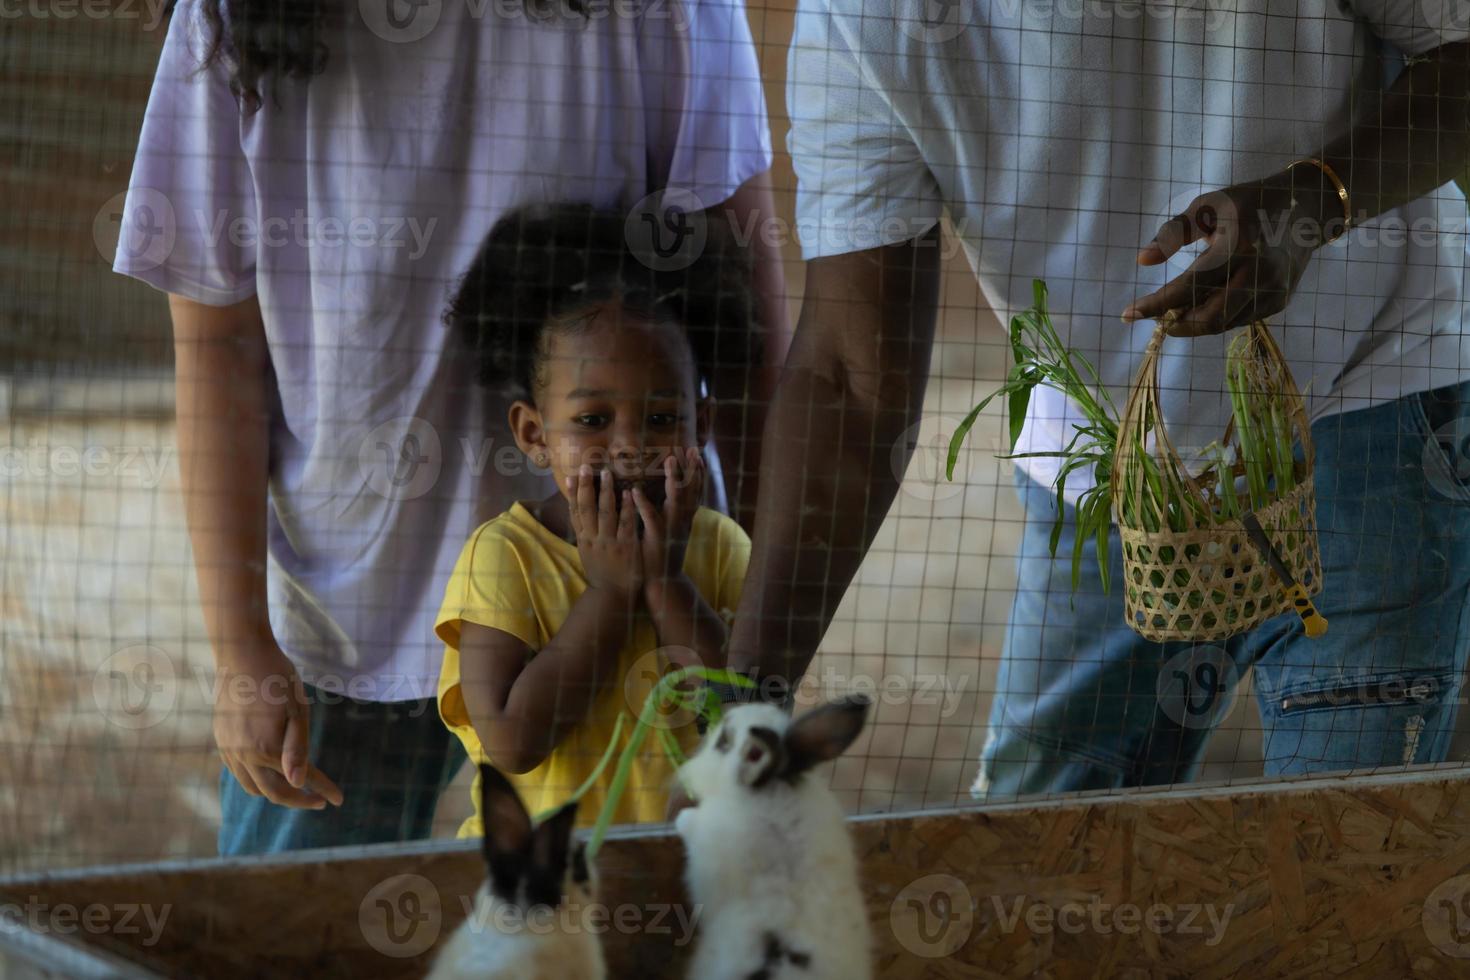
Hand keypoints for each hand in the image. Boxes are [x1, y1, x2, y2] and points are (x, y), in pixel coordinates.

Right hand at [212, 639, 342, 808]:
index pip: (299, 780)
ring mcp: (229, 749)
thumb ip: (297, 749)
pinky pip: (238, 772)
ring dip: (274, 792)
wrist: (242, 654)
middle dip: (297, 800)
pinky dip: (256, 779)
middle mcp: (243, 756)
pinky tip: (269, 770)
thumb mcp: (297, 711)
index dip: (321, 790)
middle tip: (317, 800)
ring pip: (251, 786)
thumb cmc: (277, 679)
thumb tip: (299, 783)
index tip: (337, 800)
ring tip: (295, 786)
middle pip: (272, 793)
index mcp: (265, 749)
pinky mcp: (221, 740)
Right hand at [568, 466, 641, 597]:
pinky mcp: (627, 548)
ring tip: (608, 474)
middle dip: (587, 487)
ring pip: (606, 513)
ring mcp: (610, 543)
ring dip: (607, 492)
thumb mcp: (588, 553)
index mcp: (584, 540)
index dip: (573, 493)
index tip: (572, 475)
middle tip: (588, 466)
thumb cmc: (602, 573)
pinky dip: (628, 507)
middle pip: (587, 509)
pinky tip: (630, 493)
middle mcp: (594, 540)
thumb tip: (577, 512)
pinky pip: (627, 524)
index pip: (575, 512)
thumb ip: (585, 533)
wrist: (612, 597)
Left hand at [632, 448, 703, 583]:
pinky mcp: (656, 538)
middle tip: (693, 450)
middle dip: (693, 470)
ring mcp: (671, 529)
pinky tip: (636, 490)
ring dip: (673, 479)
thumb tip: (673, 495)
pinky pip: (650, 518)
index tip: (699, 455)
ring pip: (675, 500)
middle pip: (691, 491)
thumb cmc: (664, 555)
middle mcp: (682, 521)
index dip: (698, 473)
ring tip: (669, 460)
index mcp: (686, 519)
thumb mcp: (673, 532)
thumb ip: (673, 513)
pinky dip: (644, 504)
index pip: (695, 492)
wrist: (663, 582)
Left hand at [1122, 175, 1326, 336]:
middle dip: (1176, 324)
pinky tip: (1202, 305)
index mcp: (1238, 246)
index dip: (1156, 304)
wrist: (1307, 206)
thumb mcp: (1208, 205)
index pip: (1189, 286)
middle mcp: (1259, 272)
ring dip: (1194, 323)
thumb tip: (1143, 260)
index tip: (1127, 314)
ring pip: (1223, 323)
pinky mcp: (1280, 301)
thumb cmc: (1248, 203)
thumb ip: (1174, 232)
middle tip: (1154, 319)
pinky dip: (1215, 316)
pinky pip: (1239, 319)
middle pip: (1209, 318)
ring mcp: (1273, 290)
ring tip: (1174, 311)